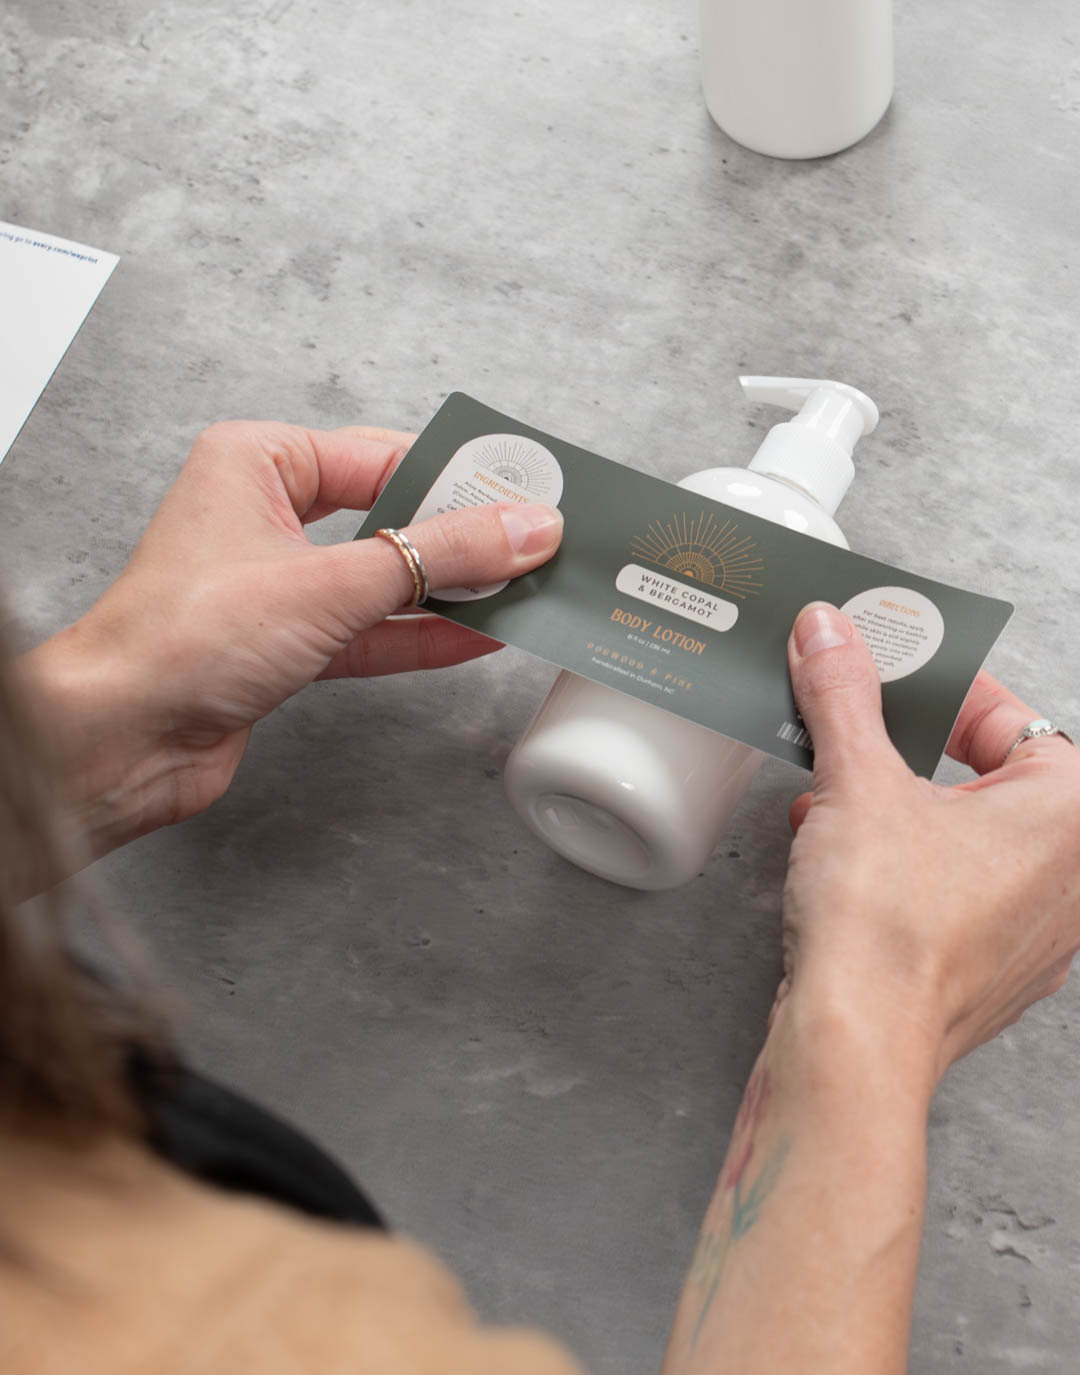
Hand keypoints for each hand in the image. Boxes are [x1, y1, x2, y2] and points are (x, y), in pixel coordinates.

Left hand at [20, 421, 562, 866]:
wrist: (122, 739)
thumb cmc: (187, 638)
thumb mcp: (332, 583)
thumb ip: (438, 557)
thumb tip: (526, 529)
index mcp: (257, 462)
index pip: (382, 455)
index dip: (458, 478)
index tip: (525, 495)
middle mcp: (264, 513)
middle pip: (389, 515)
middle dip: (460, 538)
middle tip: (536, 543)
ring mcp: (277, 583)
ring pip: (385, 578)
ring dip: (450, 591)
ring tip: (524, 590)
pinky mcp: (287, 644)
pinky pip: (371, 630)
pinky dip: (422, 635)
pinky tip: (480, 636)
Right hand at [663, 603, 1079, 1374]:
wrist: (855, 1043)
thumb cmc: (887, 928)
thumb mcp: (856, 780)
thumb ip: (844, 695)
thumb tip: (829, 633)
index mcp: (1068, 817)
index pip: (1011, 719)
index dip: (942, 688)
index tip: (891, 671)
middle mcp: (1069, 879)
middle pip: (989, 778)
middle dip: (911, 752)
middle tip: (860, 728)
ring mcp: (1034, 935)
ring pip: (967, 840)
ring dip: (899, 809)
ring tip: (837, 793)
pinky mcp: (986, 973)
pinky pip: (949, 893)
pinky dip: (900, 866)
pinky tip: (838, 855)